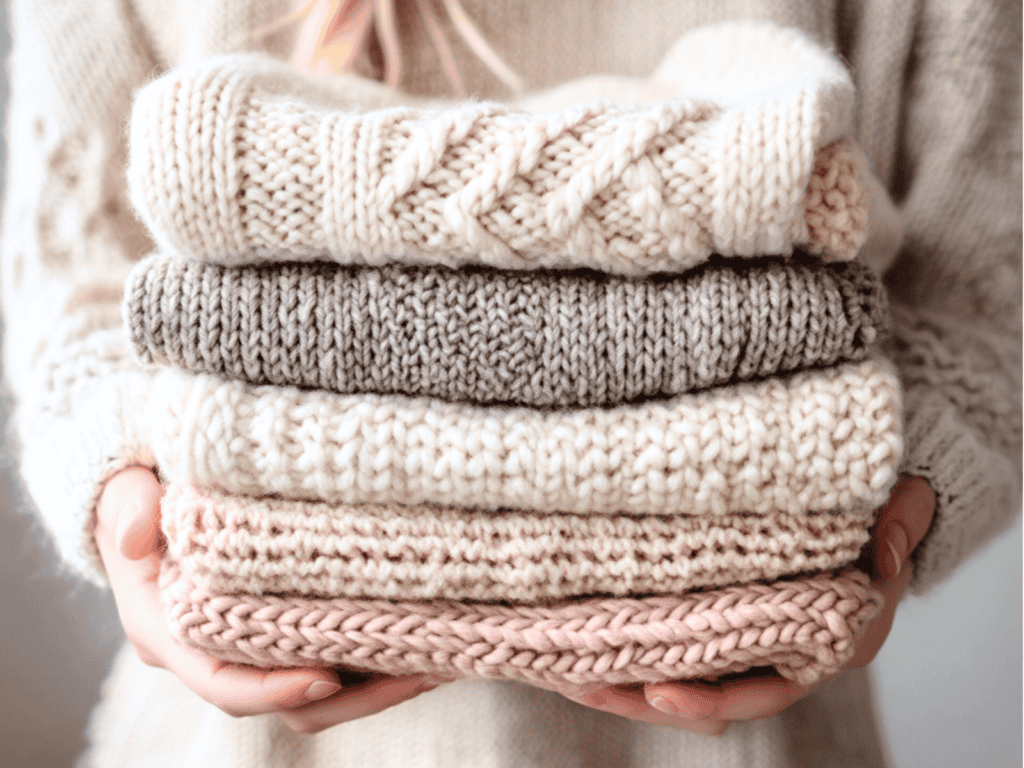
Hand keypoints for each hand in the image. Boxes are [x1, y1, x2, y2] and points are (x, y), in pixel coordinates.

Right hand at [94, 466, 447, 734]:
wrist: (154, 489)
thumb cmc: (143, 487)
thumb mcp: (125, 487)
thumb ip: (129, 507)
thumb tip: (137, 536)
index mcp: (167, 627)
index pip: (220, 678)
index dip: (271, 688)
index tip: (327, 677)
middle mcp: (211, 651)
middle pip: (285, 699)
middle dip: (352, 695)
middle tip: (416, 668)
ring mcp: (254, 645)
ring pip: (319, 693)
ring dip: (376, 685)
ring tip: (438, 658)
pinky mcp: (286, 630)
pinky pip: (334, 661)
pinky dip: (377, 660)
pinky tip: (428, 638)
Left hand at [562, 475, 936, 735]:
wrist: (871, 494)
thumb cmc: (882, 503)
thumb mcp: (902, 504)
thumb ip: (901, 526)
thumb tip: (886, 555)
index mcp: (827, 641)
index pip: (763, 690)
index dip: (712, 698)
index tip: (658, 688)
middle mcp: (782, 651)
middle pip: (708, 697)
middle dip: (645, 697)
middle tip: (585, 684)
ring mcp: (747, 636)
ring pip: (683, 676)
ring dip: (627, 678)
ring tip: (568, 671)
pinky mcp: (721, 612)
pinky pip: (676, 642)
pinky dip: (634, 646)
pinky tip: (584, 636)